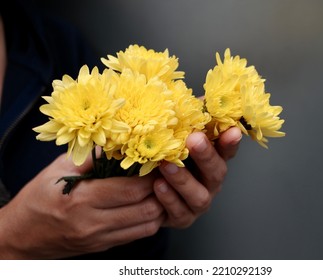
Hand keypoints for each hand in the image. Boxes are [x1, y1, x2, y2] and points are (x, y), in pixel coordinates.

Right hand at [0, 154, 164, 258]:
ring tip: (159, 189)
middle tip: (163, 175)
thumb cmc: (39, 198)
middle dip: (161, 191)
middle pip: (145, 209)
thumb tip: (119, 141)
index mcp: (81, 199)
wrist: (23, 235)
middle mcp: (93, 223)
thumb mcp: (58, 169)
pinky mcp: (104, 246)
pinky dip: (148, 219)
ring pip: (147, 225)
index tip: (157, 164)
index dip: (150, 177)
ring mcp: (100, 238)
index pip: (130, 191)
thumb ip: (91, 156)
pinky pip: (137, 235)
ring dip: (159, 207)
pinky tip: (147, 204)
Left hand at [154, 127, 241, 227]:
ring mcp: (198, 202)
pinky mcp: (183, 218)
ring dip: (184, 180)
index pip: (227, 149)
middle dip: (206, 156)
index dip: (230, 141)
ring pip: (199, 195)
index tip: (231, 131)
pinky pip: (179, 212)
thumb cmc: (165, 157)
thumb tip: (198, 97)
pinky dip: (169, 199)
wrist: (146, 193)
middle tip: (194, 140)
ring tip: (167, 165)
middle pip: (217, 171)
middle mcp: (210, 182)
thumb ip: (189, 118)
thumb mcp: (175, 135)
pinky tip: (158, 186)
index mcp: (212, 159)